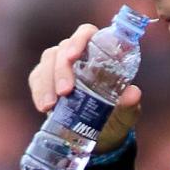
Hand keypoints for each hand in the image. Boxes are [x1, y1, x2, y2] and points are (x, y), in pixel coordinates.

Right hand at [29, 23, 142, 152]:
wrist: (101, 135)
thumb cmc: (116, 115)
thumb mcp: (127, 111)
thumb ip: (129, 102)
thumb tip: (132, 94)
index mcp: (98, 52)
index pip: (86, 33)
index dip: (78, 40)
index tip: (73, 56)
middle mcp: (77, 54)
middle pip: (62, 49)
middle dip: (61, 69)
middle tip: (65, 92)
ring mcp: (58, 66)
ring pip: (47, 62)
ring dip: (46, 82)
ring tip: (50, 105)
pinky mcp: (45, 80)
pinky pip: (36, 79)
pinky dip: (38, 92)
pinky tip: (43, 107)